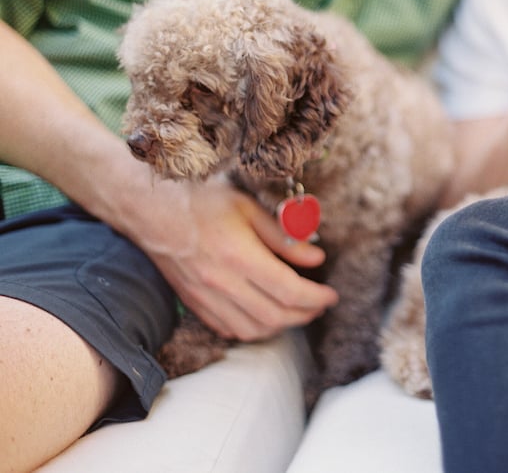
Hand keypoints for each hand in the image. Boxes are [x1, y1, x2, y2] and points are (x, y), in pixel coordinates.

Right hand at [126, 175, 338, 340]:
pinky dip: (253, 329)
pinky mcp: (193, 304)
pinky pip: (228, 329)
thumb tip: (316, 259)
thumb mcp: (249, 209)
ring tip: (297, 311)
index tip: (332, 295)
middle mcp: (222, 283)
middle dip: (304, 314)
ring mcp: (205, 298)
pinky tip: (264, 316)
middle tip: (319, 304)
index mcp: (240, 257)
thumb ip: (283, 237)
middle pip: (275, 316)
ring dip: (281, 326)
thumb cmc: (201, 201)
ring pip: (252, 330)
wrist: (151, 211)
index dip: (316, 298)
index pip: (289, 291)